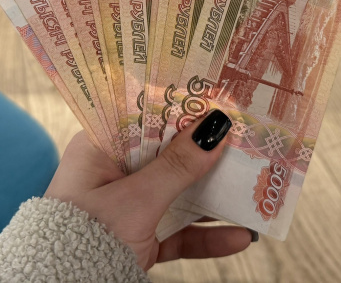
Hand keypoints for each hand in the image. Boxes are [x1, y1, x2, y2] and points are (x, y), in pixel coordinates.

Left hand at [43, 109, 253, 269]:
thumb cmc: (86, 236)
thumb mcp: (136, 200)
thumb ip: (178, 166)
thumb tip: (216, 126)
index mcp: (100, 149)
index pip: (145, 117)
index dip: (182, 108)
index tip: (219, 99)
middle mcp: (114, 174)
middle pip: (170, 156)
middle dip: (208, 153)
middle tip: (248, 140)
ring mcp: (128, 209)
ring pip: (179, 194)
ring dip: (215, 197)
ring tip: (253, 187)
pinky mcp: (140, 240)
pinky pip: (179, 233)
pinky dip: (206, 236)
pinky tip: (238, 237)